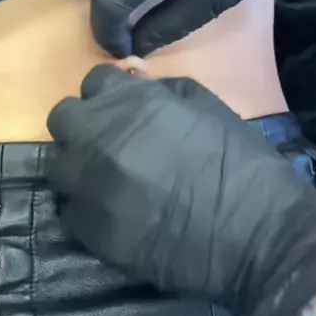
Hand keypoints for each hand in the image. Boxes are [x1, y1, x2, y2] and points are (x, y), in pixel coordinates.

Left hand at [47, 66, 315, 315]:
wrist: (256, 233)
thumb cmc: (240, 162)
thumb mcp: (206, 105)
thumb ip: (162, 90)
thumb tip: (136, 84)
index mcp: (131, 102)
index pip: (93, 81)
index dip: (108, 95)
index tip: (121, 110)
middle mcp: (100, 136)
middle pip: (63, 119)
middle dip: (83, 126)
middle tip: (109, 143)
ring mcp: (90, 185)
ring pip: (59, 166)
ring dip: (79, 167)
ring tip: (109, 182)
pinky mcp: (91, 230)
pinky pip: (70, 211)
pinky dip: (87, 209)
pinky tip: (116, 215)